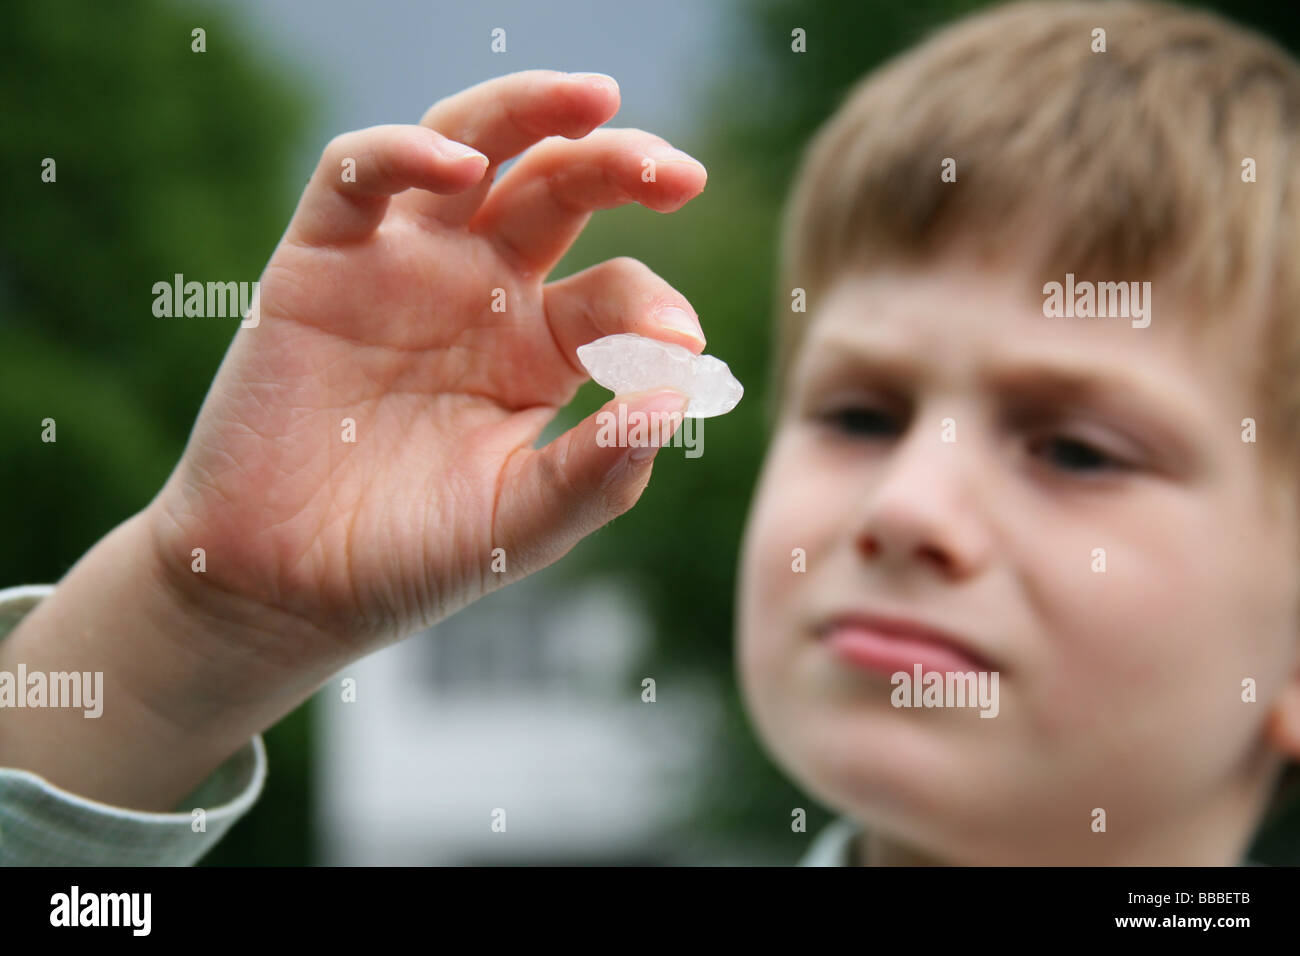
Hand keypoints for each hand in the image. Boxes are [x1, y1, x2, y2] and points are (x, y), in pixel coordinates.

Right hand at [146, 70, 706, 687]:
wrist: (284, 588)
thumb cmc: (410, 556)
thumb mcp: (523, 523)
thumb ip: (602, 469)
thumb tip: (680, 396)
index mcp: (540, 348)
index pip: (615, 294)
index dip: (653, 309)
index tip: (682, 344)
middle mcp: (482, 291)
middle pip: (560, 188)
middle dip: (622, 164)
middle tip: (679, 174)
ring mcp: (403, 267)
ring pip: (472, 147)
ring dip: (530, 111)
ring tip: (597, 101)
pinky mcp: (321, 262)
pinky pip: (358, 176)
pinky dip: (402, 155)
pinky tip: (458, 169)